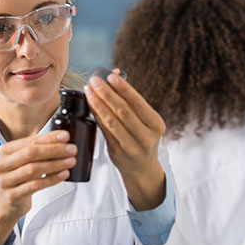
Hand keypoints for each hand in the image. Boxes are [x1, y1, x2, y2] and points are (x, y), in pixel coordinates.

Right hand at [0, 130, 75, 244]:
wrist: (7, 202)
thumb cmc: (20, 177)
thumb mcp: (25, 161)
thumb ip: (40, 149)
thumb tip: (63, 139)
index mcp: (5, 151)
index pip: (30, 141)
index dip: (49, 138)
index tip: (66, 136)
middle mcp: (2, 164)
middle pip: (31, 153)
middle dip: (54, 150)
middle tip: (72, 149)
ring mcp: (5, 181)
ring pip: (34, 169)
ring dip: (56, 164)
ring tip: (71, 161)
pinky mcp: (13, 195)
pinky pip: (36, 185)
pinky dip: (52, 179)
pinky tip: (64, 174)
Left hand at [84, 70, 165, 210]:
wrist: (143, 169)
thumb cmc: (144, 139)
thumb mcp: (147, 122)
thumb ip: (132, 103)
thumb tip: (115, 77)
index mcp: (156, 125)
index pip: (138, 103)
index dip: (123, 88)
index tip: (111, 76)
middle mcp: (145, 137)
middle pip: (123, 111)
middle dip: (106, 93)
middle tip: (95, 80)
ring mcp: (130, 146)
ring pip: (111, 121)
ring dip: (97, 103)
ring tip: (89, 90)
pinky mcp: (116, 152)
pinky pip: (103, 130)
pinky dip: (96, 115)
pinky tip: (90, 104)